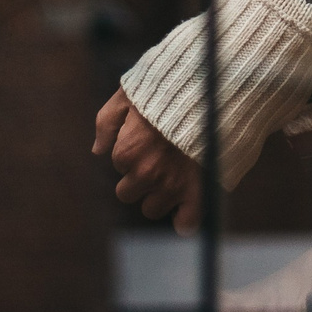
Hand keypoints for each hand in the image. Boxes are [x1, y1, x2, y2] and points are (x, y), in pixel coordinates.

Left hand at [93, 87, 205, 229]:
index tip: (150, 139)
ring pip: (152, 209)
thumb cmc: (170, 88)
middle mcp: (146, 173)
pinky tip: (186, 205)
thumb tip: (97, 150)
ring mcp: (172, 186)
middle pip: (128, 193)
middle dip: (141, 178)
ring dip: (160, 196)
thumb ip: (107, 122)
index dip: (133, 152)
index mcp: (127, 151)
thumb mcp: (129, 94)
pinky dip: (184, 218)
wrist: (214, 89)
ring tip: (175, 174)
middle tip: (160, 159)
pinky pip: (186, 223)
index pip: (120, 165)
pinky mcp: (198, 193)